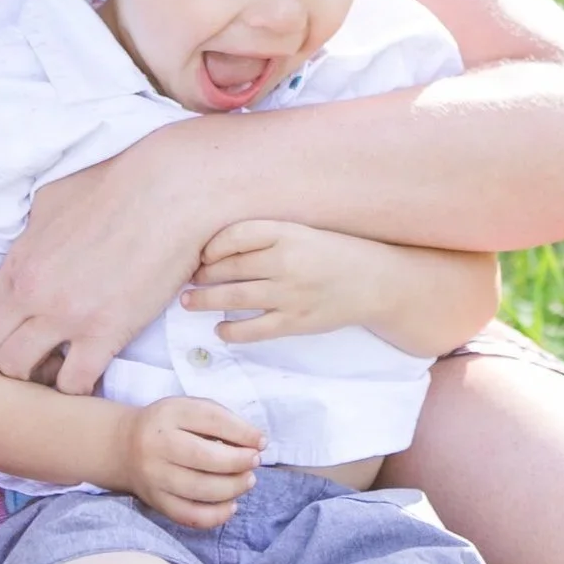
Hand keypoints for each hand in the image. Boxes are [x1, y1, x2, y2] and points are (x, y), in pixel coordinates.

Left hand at [0, 124, 214, 395]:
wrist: (166, 192)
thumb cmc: (114, 187)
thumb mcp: (52, 199)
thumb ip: (32, 231)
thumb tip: (30, 241)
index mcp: (19, 261)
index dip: (7, 329)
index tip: (29, 332)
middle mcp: (31, 292)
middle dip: (10, 358)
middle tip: (41, 357)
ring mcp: (64, 316)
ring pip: (19, 372)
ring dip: (39, 375)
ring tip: (63, 367)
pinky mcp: (104, 333)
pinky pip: (73, 384)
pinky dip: (78, 386)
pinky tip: (91, 371)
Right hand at [116, 396, 262, 528]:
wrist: (124, 446)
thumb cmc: (168, 425)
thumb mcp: (188, 408)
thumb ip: (221, 419)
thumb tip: (256, 441)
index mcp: (169, 414)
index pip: (210, 419)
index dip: (242, 432)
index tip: (261, 441)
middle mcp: (157, 445)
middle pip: (205, 458)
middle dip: (238, 462)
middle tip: (255, 461)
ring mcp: (155, 476)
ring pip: (201, 489)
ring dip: (233, 488)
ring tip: (247, 481)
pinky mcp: (156, 502)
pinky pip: (190, 516)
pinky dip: (217, 515)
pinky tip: (231, 505)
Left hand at [186, 220, 388, 342]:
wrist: (375, 282)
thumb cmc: (330, 253)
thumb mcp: (300, 232)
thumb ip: (263, 238)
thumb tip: (213, 251)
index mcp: (286, 232)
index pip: (234, 235)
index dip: (211, 246)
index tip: (202, 254)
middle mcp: (286, 261)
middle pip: (229, 267)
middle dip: (202, 275)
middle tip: (189, 279)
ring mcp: (290, 294)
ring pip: (234, 297)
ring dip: (204, 300)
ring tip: (188, 302)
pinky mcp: (296, 321)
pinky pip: (254, 329)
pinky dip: (231, 330)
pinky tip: (219, 329)